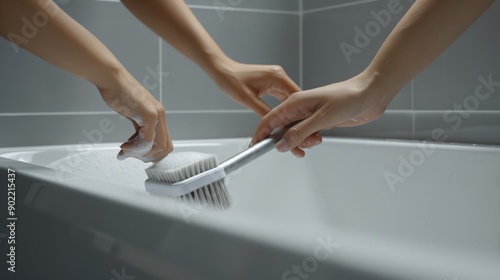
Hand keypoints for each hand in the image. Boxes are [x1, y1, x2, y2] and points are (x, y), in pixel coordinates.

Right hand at [98, 74, 172, 161]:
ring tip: (125, 151)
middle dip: (148, 157)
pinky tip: (124, 147)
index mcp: (158, 115)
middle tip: (131, 155)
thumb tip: (136, 146)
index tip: (137, 154)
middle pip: (166, 147)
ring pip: (158, 146)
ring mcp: (157, 115)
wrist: (111, 79)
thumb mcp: (133, 114)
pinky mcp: (149, 115)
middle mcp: (160, 115)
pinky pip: (147, 141)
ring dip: (140, 154)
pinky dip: (135, 148)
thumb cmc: (118, 93)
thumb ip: (139, 129)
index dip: (152, 153)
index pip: (165, 142)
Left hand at [211, 59, 301, 116]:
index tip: (301, 124)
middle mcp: (279, 75)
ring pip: (289, 98)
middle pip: (295, 97)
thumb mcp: (248, 99)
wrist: (221, 70)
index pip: (297, 95)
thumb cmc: (231, 80)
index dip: (300, 111)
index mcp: (277, 76)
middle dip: (296, 113)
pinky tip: (283, 118)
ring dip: (290, 111)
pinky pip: (281, 97)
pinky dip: (283, 107)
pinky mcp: (271, 83)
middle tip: (296, 129)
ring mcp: (276, 79)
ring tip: (291, 125)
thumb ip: (264, 112)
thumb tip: (275, 124)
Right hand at [251, 73, 389, 156]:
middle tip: (299, 149)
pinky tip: (319, 138)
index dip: (261, 134)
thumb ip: (299, 133)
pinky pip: (306, 134)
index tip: (255, 147)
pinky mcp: (319, 120)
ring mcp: (309, 114)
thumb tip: (281, 144)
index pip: (269, 120)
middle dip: (286, 142)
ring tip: (315, 140)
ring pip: (294, 134)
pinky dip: (310, 140)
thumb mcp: (322, 118)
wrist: (370, 94)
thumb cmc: (348, 97)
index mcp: (295, 102)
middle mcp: (299, 108)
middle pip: (280, 129)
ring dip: (301, 142)